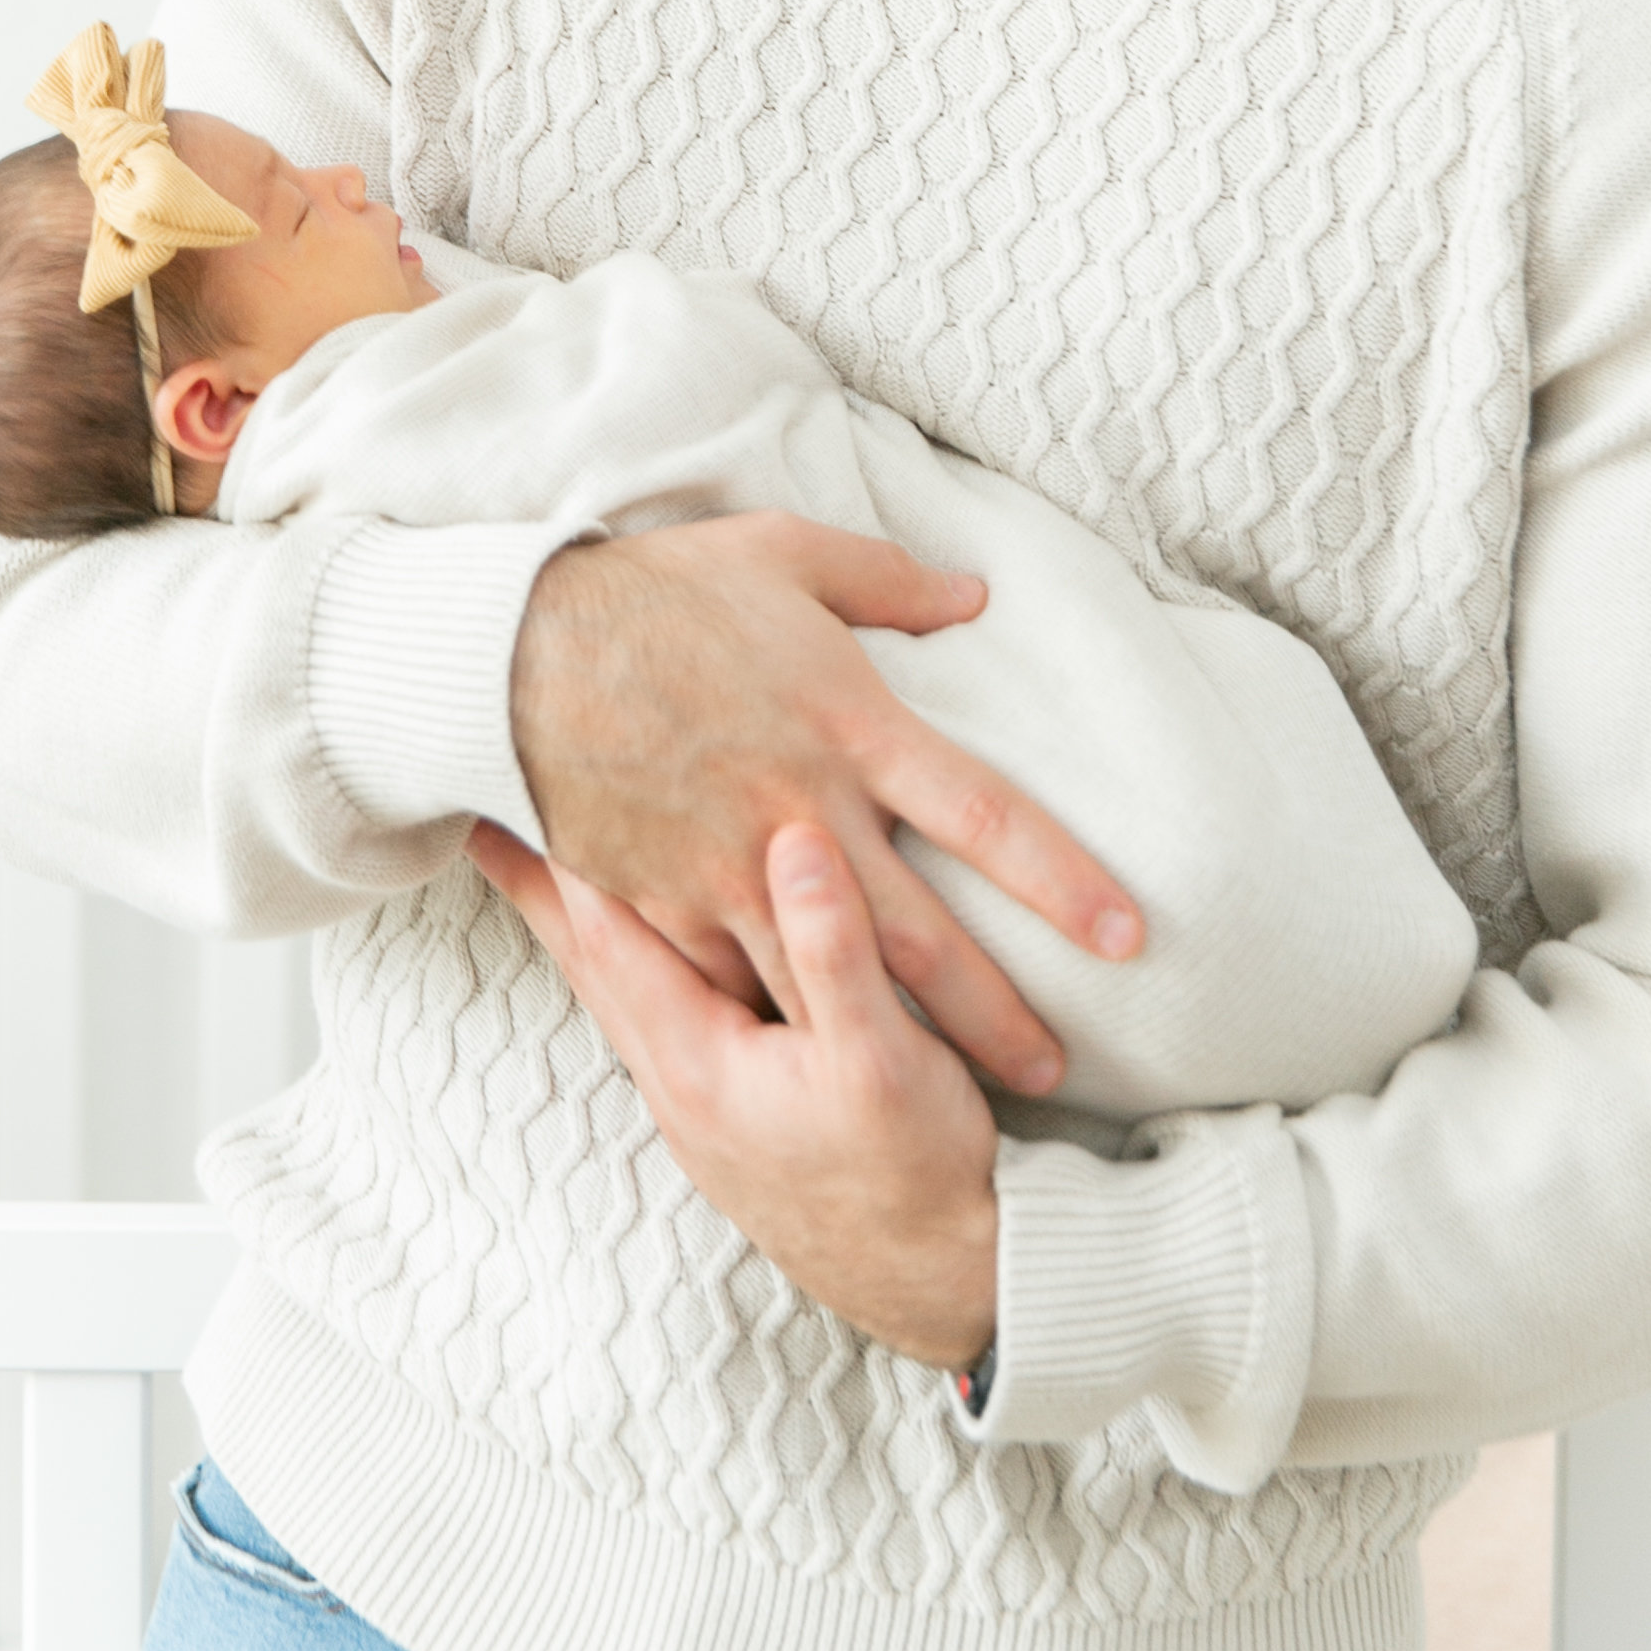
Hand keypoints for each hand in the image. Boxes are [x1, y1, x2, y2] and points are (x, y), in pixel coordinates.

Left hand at [473, 815, 999, 1368]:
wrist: (951, 1284)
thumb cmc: (919, 1172)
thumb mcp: (884, 1059)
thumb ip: (834, 950)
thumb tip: (793, 839)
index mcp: (698, 1063)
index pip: (604, 935)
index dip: (556, 856)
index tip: (509, 786)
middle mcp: (680, 1086)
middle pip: (590, 963)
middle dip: (538, 885)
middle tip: (483, 813)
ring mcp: (703, 1106)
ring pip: (620, 991)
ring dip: (579, 921)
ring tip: (540, 865)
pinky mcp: (736, 1113)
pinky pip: (662, 1013)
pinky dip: (634, 958)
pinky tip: (645, 944)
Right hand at [508, 514, 1140, 1095]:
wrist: (523, 648)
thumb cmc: (661, 587)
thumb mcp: (785, 552)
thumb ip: (889, 581)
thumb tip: (974, 595)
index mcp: (851, 725)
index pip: (982, 813)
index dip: (1060, 877)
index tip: (1128, 930)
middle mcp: (805, 810)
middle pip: (924, 935)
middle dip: (996, 1010)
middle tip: (1058, 1069)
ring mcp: (734, 868)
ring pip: (836, 982)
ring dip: (903, 1042)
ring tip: (964, 1098)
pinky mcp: (669, 901)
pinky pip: (738, 981)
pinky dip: (784, 1025)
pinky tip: (821, 1069)